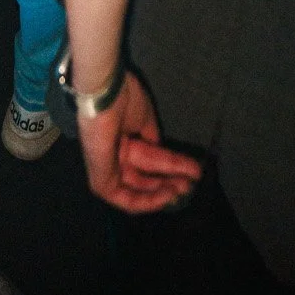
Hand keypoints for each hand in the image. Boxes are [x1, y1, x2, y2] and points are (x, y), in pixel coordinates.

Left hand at [76, 73, 201, 214]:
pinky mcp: (101, 182)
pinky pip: (125, 198)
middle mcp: (113, 156)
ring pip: (137, 190)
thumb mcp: (145, 118)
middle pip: (144, 176)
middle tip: (191, 183)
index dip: (172, 165)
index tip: (192, 170)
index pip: (148, 159)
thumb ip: (152, 138)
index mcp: (121, 138)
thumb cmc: (123, 99)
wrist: (105, 94)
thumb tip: (160, 149)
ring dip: (162, 192)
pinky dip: (147, 200)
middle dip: (169, 180)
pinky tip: (167, 194)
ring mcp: (106, 170)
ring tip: (184, 189)